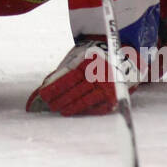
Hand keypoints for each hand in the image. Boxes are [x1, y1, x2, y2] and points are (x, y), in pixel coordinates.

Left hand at [26, 40, 142, 115]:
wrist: (123, 54)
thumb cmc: (95, 56)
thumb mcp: (79, 56)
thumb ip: (65, 69)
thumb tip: (46, 85)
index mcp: (89, 62)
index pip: (68, 77)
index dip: (55, 87)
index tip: (43, 94)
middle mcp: (99, 74)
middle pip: (75, 90)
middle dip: (60, 99)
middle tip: (49, 105)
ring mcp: (108, 86)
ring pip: (85, 100)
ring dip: (71, 107)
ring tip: (60, 110)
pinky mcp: (114, 96)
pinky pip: (98, 106)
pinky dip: (86, 110)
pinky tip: (76, 112)